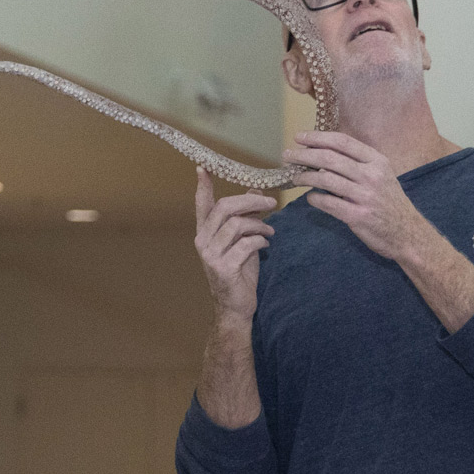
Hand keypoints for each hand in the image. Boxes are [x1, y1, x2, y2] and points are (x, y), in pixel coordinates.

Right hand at [194, 170, 275, 323]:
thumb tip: (255, 191)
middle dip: (251, 201)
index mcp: (205, 233)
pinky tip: (265, 245)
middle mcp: (203, 241)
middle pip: (225, 208)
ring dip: (259, 225)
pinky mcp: (223, 267)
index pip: (202, 204)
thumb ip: (246, 217)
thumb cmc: (239, 272)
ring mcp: (211, 255)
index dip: (203, 186)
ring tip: (270, 231)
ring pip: (237, 225)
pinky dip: (260, 241)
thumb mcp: (242, 241)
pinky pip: (245, 244)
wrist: (235, 306)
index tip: (202, 167)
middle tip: (271, 203)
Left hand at [281, 129, 439, 264]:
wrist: (409, 234)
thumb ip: (358, 163)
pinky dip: (314, 199)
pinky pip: (327, 203)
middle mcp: (372, 176)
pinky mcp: (357, 216)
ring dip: (305, 176)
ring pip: (325, 179)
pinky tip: (310, 198)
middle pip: (329, 158)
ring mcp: (365, 196)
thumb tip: (323, 152)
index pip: (343, 142)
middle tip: (288, 155)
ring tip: (295, 176)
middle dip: (304, 154)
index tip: (300, 137)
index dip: (318, 137)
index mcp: (377, 161)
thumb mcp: (383, 175)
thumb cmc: (391, 203)